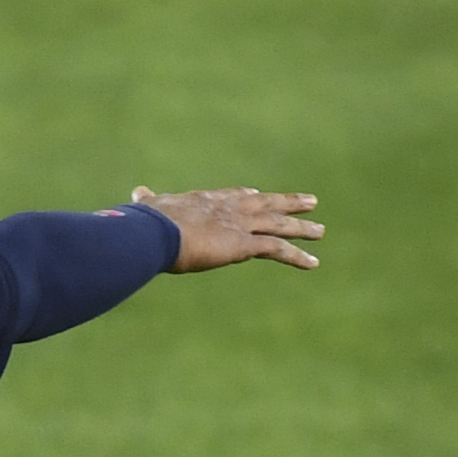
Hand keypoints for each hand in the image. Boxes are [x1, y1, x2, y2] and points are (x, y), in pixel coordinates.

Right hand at [132, 186, 323, 274]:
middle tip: (310, 202)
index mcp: (206, 201)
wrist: (156, 231)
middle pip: (265, 204)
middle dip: (288, 203)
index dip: (248, 196)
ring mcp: (238, 224)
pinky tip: (313, 264)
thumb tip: (137, 192)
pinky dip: (296, 256)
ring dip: (301, 228)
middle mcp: (228, 208)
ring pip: (278, 224)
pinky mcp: (243, 244)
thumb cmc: (147, 223)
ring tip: (320, 232)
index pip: (234, 196)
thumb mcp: (149, 209)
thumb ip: (148, 201)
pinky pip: (277, 249)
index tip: (258, 194)